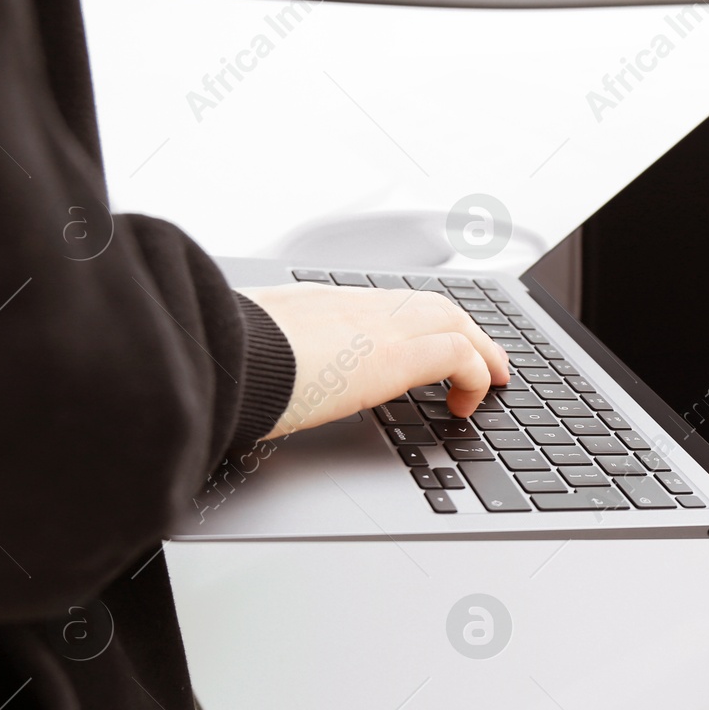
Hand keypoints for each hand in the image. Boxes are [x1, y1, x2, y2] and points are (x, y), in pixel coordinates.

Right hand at [239, 284, 509, 437]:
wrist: (217, 353)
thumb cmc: (217, 359)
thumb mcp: (242, 353)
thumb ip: (259, 361)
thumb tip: (245, 383)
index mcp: (315, 305)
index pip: (380, 305)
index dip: (412, 323)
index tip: (423, 343)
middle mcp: (351, 305)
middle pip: (426, 305)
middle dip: (461, 329)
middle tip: (482, 358)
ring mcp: (376, 324)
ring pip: (450, 319)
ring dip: (477, 348)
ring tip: (491, 379)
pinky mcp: (395, 353)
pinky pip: (458, 354)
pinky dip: (474, 375)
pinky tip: (468, 404)